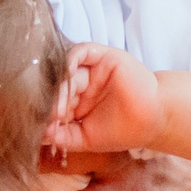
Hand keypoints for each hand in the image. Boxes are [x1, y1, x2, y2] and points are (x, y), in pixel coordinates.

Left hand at [45, 44, 164, 155]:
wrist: (152, 122)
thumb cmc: (121, 131)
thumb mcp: (84, 138)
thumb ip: (61, 137)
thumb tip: (38, 134)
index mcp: (73, 101)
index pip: (50, 100)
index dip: (43, 111)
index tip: (39, 124)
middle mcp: (79, 83)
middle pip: (55, 84)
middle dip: (51, 100)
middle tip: (52, 115)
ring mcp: (90, 69)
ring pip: (65, 69)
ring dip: (60, 86)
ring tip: (60, 105)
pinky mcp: (102, 56)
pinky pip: (81, 52)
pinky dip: (69, 61)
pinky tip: (67, 75)